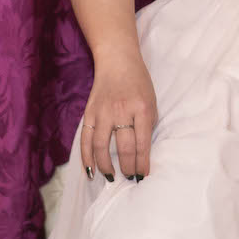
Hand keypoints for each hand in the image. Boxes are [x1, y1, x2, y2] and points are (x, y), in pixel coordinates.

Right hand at [80, 55, 157, 181]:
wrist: (117, 60)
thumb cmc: (138, 82)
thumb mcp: (151, 101)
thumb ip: (147, 125)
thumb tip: (142, 152)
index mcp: (141, 109)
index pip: (142, 143)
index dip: (142, 163)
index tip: (143, 175)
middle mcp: (122, 111)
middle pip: (123, 147)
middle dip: (128, 167)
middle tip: (130, 178)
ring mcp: (103, 112)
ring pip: (102, 146)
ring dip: (106, 166)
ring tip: (111, 177)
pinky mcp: (89, 112)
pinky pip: (86, 138)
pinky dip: (87, 156)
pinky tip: (91, 169)